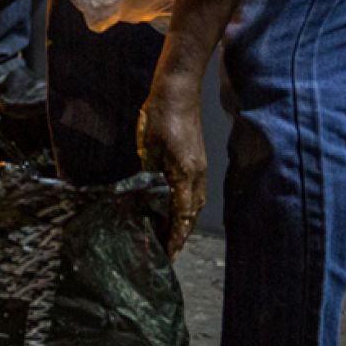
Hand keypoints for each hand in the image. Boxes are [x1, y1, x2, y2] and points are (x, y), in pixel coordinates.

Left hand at [137, 74, 206, 256]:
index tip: (169, 253)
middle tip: (166, 250)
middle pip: (191, 214)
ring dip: (184, 221)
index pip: (181, 214)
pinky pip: (195, 192)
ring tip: (169, 235)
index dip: (175, 236)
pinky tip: (175, 209)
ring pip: (195, 204)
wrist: (178, 92)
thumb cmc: (160, 117)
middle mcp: (197, 175)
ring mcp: (200, 168)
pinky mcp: (198, 161)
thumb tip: (145, 195)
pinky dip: (186, 206)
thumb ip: (148, 174)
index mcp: (185, 174)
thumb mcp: (148, 147)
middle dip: (180, 234)